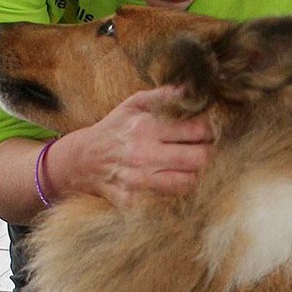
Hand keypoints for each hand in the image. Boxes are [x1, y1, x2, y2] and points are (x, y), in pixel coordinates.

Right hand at [60, 85, 213, 207]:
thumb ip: (162, 95)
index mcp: (146, 128)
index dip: (210, 130)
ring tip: (189, 166)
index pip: (196, 130)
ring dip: (193, 174)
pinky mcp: (134, 201)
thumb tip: (188, 89)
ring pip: (188, 183)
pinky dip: (172, 191)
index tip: (209, 131)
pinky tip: (170, 181)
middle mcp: (144, 155)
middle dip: (207, 153)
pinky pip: (167, 200)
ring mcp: (138, 181)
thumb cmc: (113, 128)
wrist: (81, 159)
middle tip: (204, 150)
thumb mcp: (133, 104)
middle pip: (198, 159)